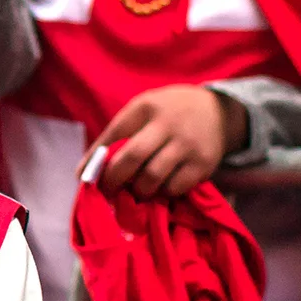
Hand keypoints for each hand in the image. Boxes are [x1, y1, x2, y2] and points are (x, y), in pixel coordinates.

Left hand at [90, 86, 247, 200]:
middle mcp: (167, 123)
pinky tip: (161, 188)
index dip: (96, 159)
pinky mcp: (203, 163)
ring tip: (137, 190)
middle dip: (114, 179)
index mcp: (145, 107)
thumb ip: (117, 136)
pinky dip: (163, 193)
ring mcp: (187, 144)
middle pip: (131, 157)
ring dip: (139, 190)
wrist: (217, 111)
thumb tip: (83, 173)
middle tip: (109, 191)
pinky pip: (175, 187)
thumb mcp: (143, 111)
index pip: (113, 134)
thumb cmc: (168, 113)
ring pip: (152, 177)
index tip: (86, 177)